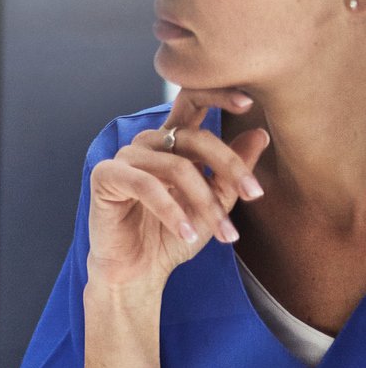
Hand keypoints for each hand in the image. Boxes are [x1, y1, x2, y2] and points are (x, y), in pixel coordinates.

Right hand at [86, 88, 267, 294]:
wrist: (138, 271)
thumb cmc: (173, 237)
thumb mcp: (215, 205)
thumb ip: (232, 173)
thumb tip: (261, 134)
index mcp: (172, 142)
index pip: (192, 103)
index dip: (218, 95)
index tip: (249, 102)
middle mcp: (148, 143)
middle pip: (194, 137)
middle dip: (230, 166)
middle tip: (254, 194)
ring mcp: (125, 157)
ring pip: (176, 167)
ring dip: (205, 203)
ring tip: (225, 234)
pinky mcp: (106, 176)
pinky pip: (147, 186)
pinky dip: (172, 211)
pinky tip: (188, 234)